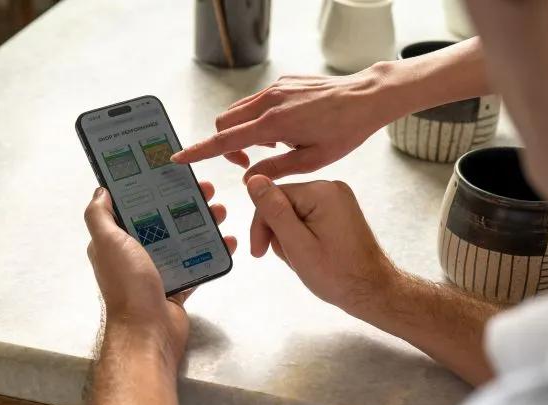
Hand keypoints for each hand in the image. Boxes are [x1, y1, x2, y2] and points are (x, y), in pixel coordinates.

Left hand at [84, 182, 236, 363]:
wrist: (149, 331)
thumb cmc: (128, 285)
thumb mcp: (107, 243)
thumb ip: (99, 216)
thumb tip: (100, 189)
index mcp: (115, 242)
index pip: (132, 207)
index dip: (150, 188)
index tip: (169, 172)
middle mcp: (135, 255)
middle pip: (163, 219)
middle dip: (184, 202)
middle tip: (207, 189)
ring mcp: (158, 271)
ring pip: (183, 239)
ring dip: (203, 223)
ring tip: (221, 210)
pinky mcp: (178, 286)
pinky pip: (198, 263)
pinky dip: (213, 251)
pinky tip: (228, 239)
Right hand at [171, 62, 408, 180]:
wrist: (368, 97)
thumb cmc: (345, 131)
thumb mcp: (311, 161)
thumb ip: (274, 170)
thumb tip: (249, 179)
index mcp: (273, 124)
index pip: (224, 140)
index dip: (199, 151)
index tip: (179, 158)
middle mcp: (269, 101)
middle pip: (224, 122)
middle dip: (226, 144)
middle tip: (248, 162)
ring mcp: (276, 88)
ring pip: (240, 111)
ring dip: (244, 131)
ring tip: (273, 146)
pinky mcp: (284, 82)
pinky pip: (258, 101)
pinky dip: (259, 119)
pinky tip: (285, 131)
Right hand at [245, 174, 400, 318]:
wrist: (372, 291)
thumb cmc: (337, 274)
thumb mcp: (296, 244)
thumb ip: (273, 211)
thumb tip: (253, 180)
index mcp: (322, 192)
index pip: (273, 196)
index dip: (262, 225)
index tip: (259, 252)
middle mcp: (332, 189)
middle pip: (284, 204)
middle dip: (279, 233)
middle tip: (290, 259)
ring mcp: (339, 200)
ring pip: (294, 214)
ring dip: (291, 239)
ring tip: (304, 260)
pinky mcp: (341, 212)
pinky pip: (309, 219)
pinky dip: (303, 238)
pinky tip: (312, 256)